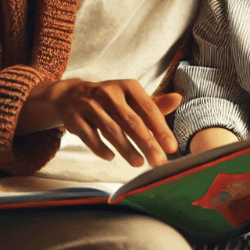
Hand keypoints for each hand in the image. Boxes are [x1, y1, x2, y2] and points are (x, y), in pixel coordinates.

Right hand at [17, 78, 181, 167]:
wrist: (71, 95)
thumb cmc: (110, 100)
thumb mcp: (132, 98)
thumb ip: (155, 103)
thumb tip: (178, 99)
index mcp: (128, 86)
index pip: (148, 109)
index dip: (161, 129)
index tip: (172, 148)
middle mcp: (110, 93)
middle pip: (131, 121)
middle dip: (147, 143)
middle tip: (159, 161)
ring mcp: (90, 105)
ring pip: (111, 130)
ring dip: (126, 149)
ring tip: (139, 163)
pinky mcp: (74, 118)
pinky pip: (89, 136)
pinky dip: (101, 148)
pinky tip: (111, 157)